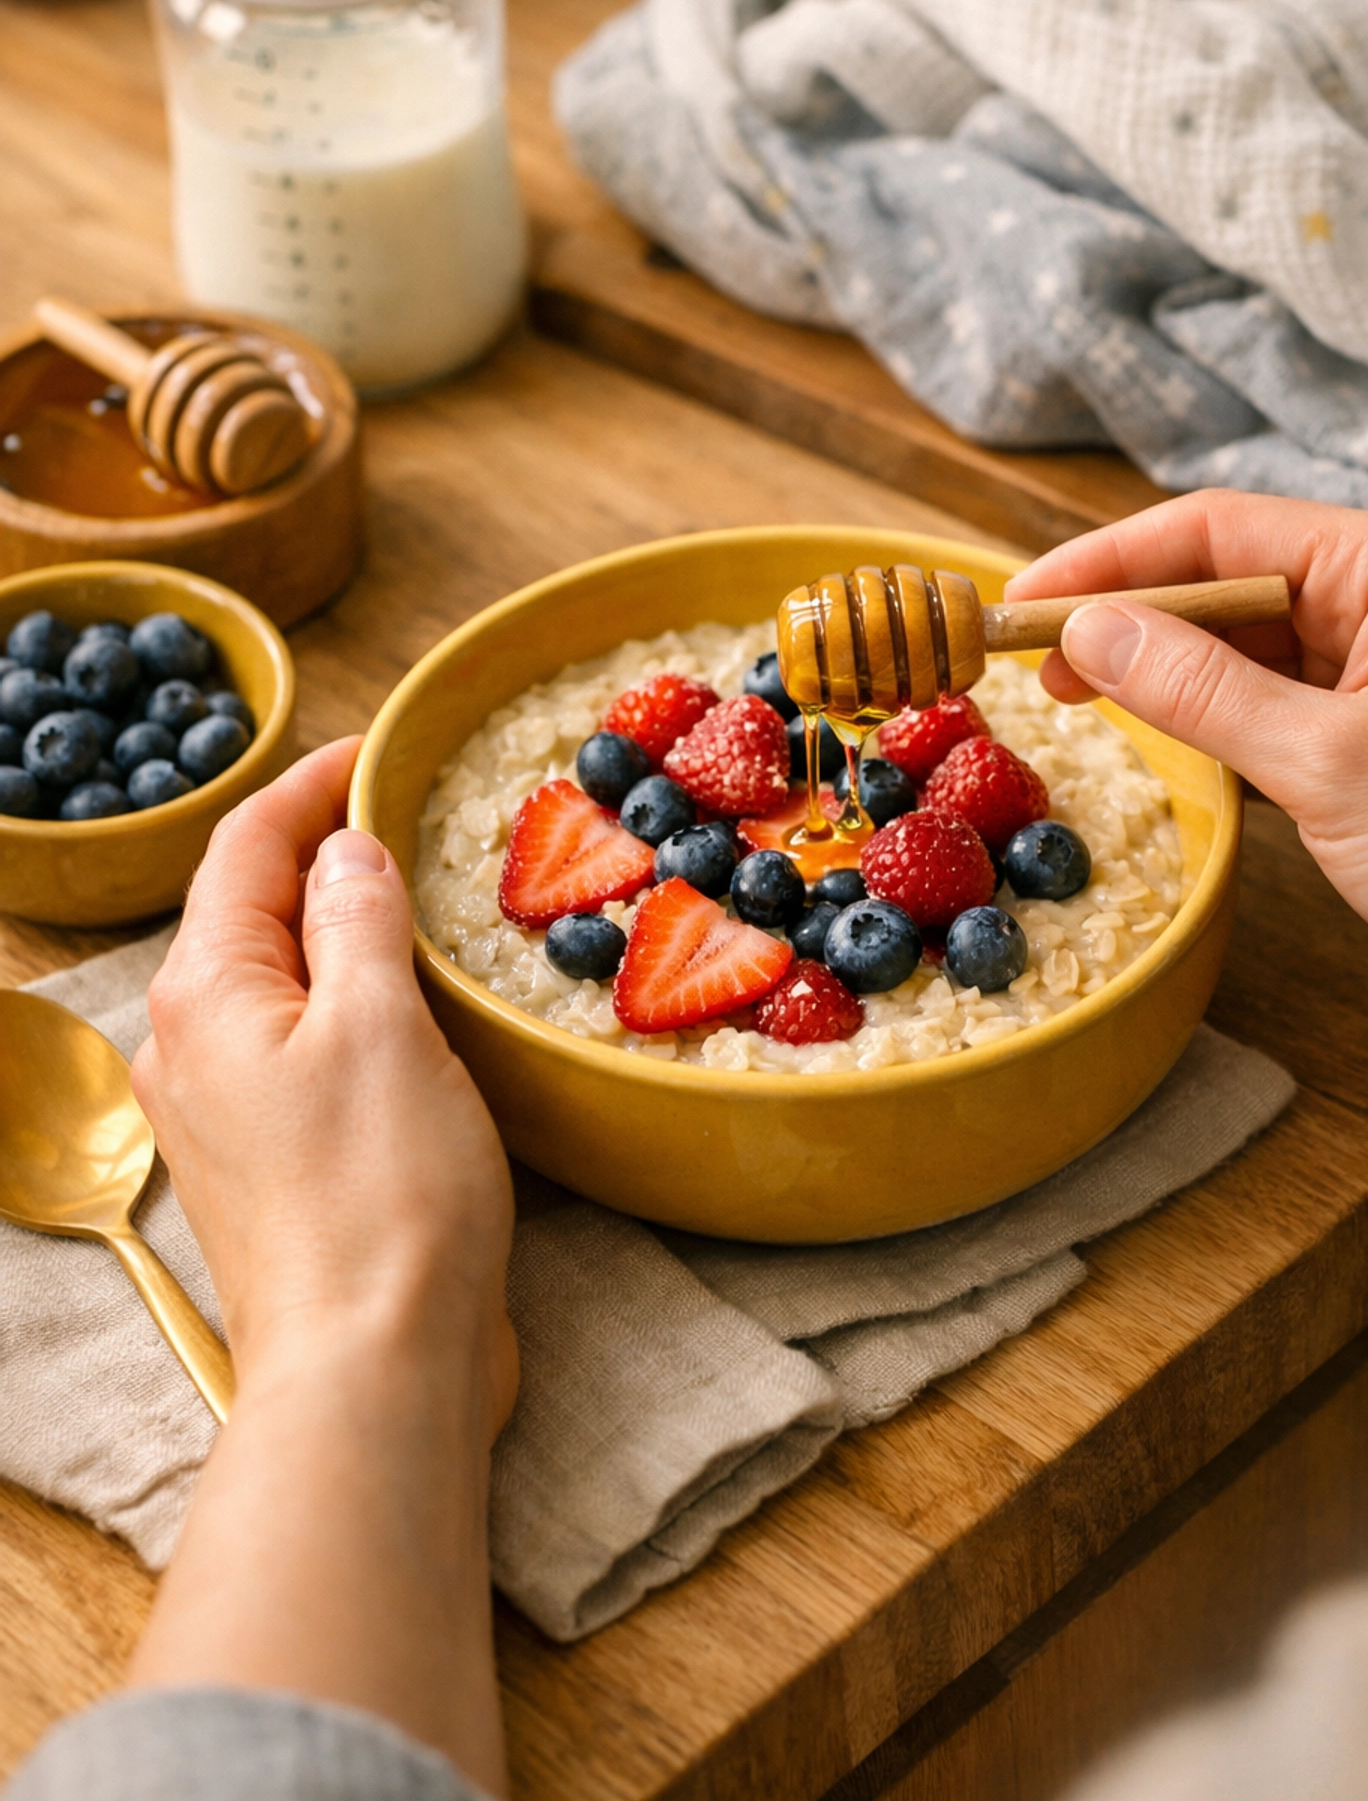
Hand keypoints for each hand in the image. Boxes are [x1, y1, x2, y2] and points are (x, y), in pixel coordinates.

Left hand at [128, 739, 517, 1793]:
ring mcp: (230, 1111)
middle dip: (327, 850)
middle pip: (253, 909)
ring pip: (284, 980)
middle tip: (416, 812)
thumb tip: (346, 847)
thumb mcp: (380, 1022)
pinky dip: (357, 999)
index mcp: (205, 994)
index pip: (245, 847)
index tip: (381, 747)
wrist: (373, 1366)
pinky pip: (309, 1044)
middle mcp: (194, 1046)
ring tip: (427, 893)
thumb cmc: (380, 1192)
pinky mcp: (278, 1161)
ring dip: (346, 927)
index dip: (312, 784)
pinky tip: (416, 1004)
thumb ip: (358, 915)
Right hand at [1007, 492, 1367, 1071]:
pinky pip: (1270, 709)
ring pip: (1244, 648)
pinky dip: (1205, 719)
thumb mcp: (1330, 762)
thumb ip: (1200, 690)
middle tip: (1035, 659)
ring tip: (1072, 694)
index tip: (1026, 599)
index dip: (1113, 560)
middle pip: (1228, 582)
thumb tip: (1092, 630)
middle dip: (1130, 614)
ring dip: (1161, 669)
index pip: (1225, 530)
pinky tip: (1153, 737)